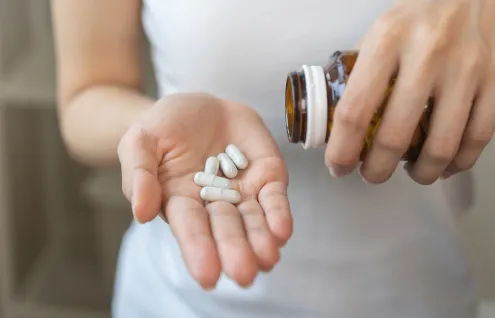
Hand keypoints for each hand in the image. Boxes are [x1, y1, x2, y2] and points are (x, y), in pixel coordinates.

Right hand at [117, 93, 291, 288]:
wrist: (200, 105)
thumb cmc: (165, 126)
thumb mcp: (139, 142)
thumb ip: (139, 174)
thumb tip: (141, 213)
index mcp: (180, 201)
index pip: (190, 228)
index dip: (199, 249)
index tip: (208, 275)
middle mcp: (213, 204)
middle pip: (226, 229)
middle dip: (235, 250)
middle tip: (244, 274)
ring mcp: (243, 192)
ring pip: (254, 220)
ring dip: (261, 240)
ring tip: (267, 259)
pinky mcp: (266, 176)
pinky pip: (274, 198)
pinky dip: (279, 214)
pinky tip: (282, 232)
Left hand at [325, 0, 494, 184]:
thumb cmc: (418, 16)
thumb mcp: (379, 33)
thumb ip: (361, 75)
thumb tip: (340, 123)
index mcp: (387, 42)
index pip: (354, 111)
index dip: (342, 150)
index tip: (338, 166)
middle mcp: (427, 56)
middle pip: (394, 136)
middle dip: (377, 170)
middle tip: (372, 174)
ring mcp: (466, 70)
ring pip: (440, 146)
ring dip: (421, 173)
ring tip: (411, 173)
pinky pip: (478, 137)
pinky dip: (459, 161)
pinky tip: (446, 163)